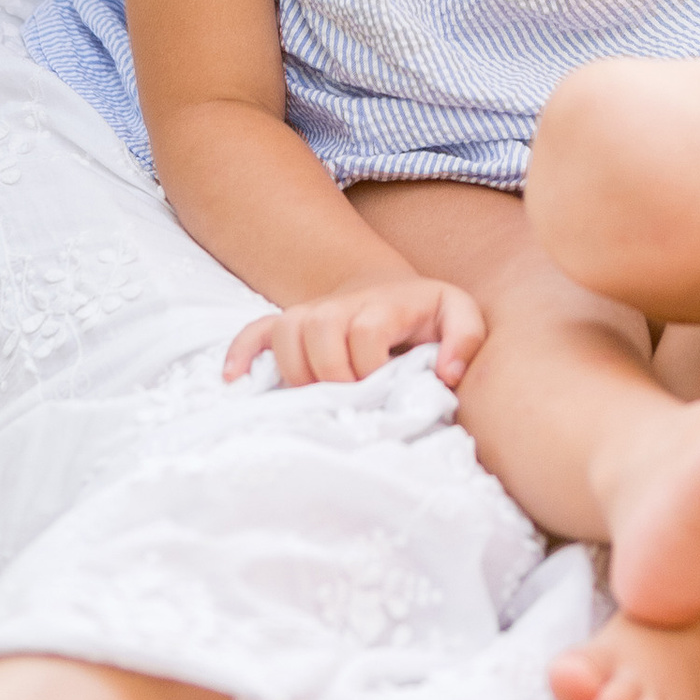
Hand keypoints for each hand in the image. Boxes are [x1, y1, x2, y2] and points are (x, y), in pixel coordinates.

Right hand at [225, 275, 486, 391]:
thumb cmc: (427, 318)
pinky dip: (241, 352)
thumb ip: (465, 340)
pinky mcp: (290, 326)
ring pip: (286, 333)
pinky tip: (234, 380)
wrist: (392, 297)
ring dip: (297, 371)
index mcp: (385, 305)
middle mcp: (342, 305)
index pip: (365, 330)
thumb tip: (446, 374)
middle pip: (319, 331)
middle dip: (333, 375)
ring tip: (317, 399)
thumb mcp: (460, 317)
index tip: (383, 390)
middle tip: (350, 402)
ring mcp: (312, 314)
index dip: (370, 367)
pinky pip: (255, 332)